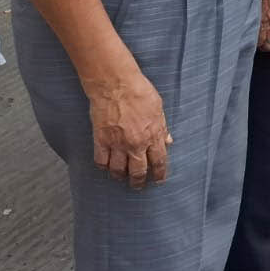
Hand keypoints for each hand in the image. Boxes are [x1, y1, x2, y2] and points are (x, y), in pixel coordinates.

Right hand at [88, 70, 170, 188]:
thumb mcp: (159, 109)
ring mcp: (117, 143)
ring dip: (120, 177)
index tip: (159, 181)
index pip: (159, 162)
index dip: (159, 174)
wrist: (115, 85)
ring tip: (121, 179)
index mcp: (153, 135)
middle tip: (138, 186)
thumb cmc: (139, 92)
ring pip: (118, 170)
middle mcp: (136, 144)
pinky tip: (106, 167)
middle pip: (138, 171)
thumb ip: (162, 127)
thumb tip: (168, 141)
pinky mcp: (101, 140)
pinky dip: (104, 167)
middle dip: (139, 182)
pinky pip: (101, 161)